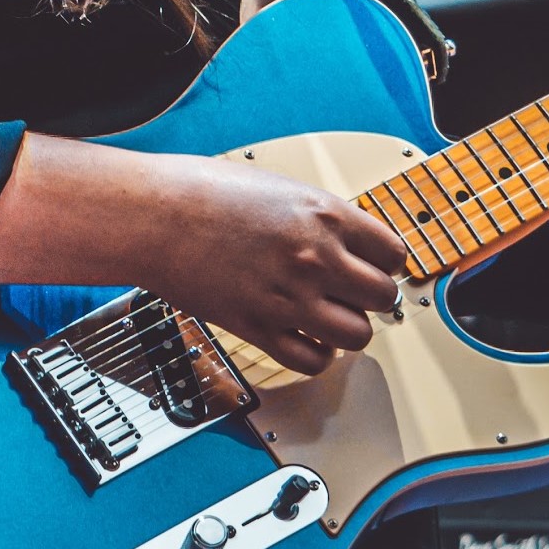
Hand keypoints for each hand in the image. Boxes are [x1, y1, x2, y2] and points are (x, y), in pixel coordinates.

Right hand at [0, 136, 406, 374]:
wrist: (156, 217)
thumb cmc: (205, 192)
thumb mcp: (282, 188)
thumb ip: (321, 217)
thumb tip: (349, 240)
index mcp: (326, 216)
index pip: (393, 252)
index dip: (386, 261)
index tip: (378, 265)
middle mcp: (315, 259)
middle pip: (382, 296)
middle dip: (374, 296)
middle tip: (360, 294)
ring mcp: (290, 298)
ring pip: (357, 335)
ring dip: (349, 328)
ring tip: (333, 317)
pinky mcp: (260, 329)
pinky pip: (313, 361)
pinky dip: (317, 355)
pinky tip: (308, 338)